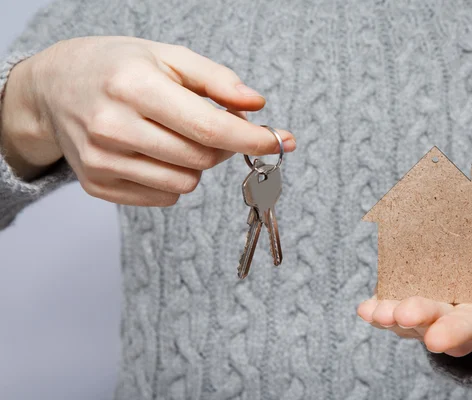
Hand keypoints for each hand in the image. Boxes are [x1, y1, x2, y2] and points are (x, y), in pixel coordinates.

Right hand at [0, 36, 294, 204]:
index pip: (208, 127)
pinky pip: (163, 198)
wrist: (54, 88)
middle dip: (222, 146)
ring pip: (185, 184)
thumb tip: (257, 106)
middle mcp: (112, 127)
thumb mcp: (167, 56)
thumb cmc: (116, 67)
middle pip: (201, 159)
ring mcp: (101, 161)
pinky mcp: (97, 185)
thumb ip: (217, 80)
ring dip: (196, 165)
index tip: (278, 141)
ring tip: (176, 136)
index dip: (251, 138)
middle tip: (215, 126)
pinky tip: (155, 153)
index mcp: (133, 86)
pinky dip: (173, 179)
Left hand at [357, 235, 471, 356]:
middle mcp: (461, 329)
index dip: (457, 332)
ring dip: (393, 319)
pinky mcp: (411, 314)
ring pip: (412, 326)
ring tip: (378, 313)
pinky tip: (366, 309)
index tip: (436, 338)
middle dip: (420, 322)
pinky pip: (394, 315)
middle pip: (440, 328)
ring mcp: (433, 323)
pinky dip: (378, 312)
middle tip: (403, 315)